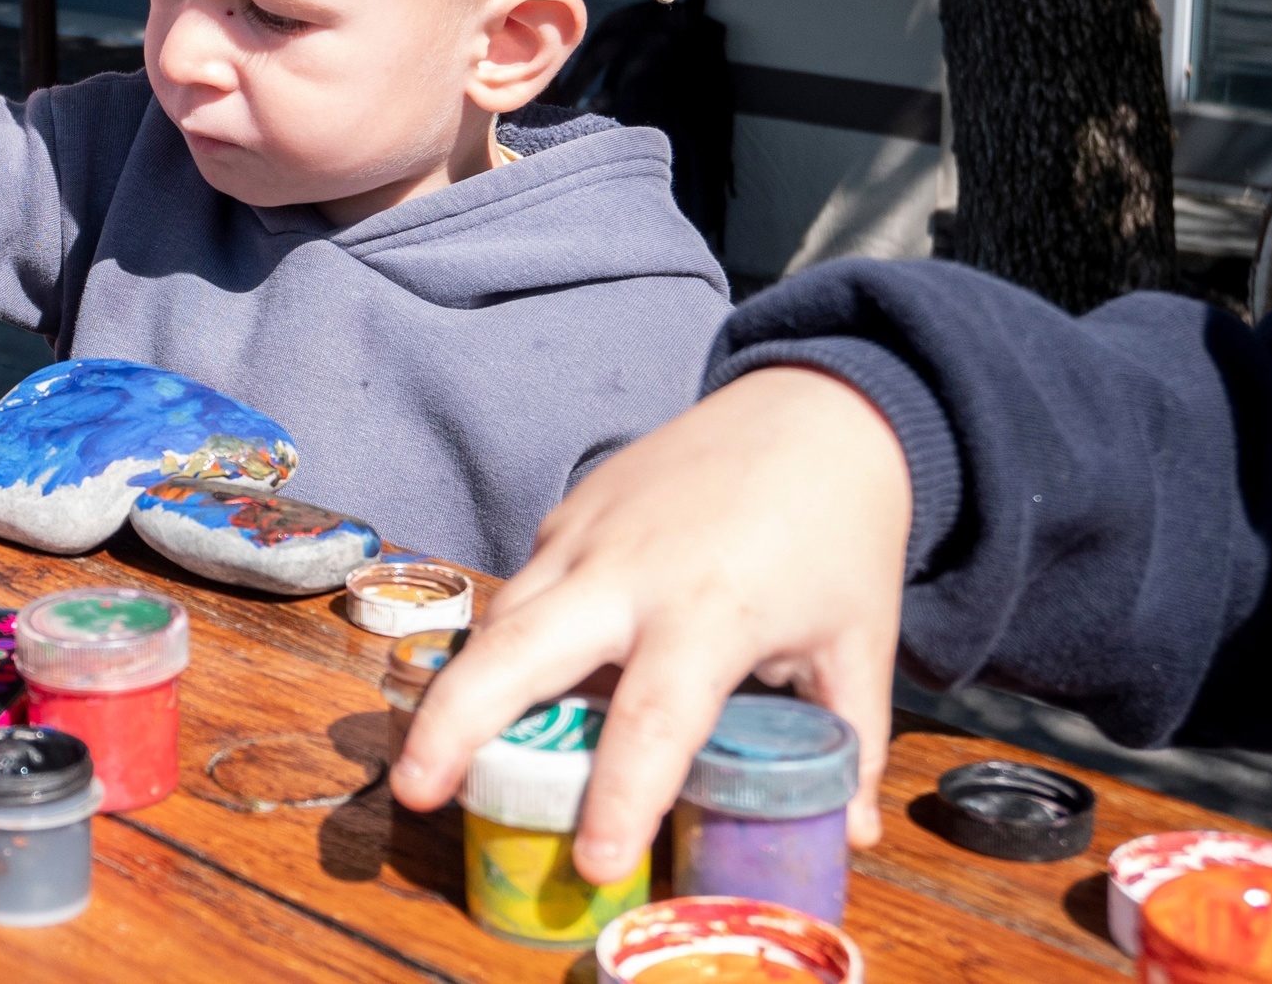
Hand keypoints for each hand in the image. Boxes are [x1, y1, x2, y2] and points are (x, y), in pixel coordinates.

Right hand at [390, 366, 911, 880]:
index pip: (653, 719)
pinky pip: (524, 590)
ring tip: (423, 764)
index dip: (620, 796)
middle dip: (454, 725)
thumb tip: (847, 838)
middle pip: (518, 653)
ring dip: (456, 689)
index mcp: (710, 611)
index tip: (592, 861)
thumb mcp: (860, 644)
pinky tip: (497, 693)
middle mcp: (629, 572)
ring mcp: (586, 535)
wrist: (811, 410)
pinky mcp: (569, 515)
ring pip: (500, 618)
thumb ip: (850, 743)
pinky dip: (501, 644)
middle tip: (411, 793)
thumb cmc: (839, 534)